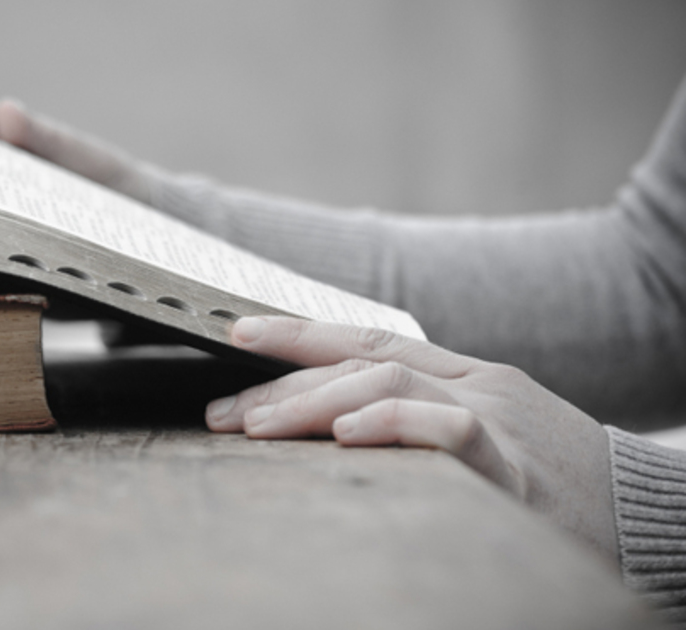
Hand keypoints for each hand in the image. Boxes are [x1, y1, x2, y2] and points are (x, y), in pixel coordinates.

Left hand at [206, 316, 618, 565]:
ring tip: (255, 427)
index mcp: (465, 375)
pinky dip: (388, 425)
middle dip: (282, 380)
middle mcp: (477, 382)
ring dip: (311, 403)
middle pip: (362, 358)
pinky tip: (340, 437)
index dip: (298, 334)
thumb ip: (419, 427)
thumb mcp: (488, 443)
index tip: (235, 337)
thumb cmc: (558, 491)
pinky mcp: (517, 461)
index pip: (368, 339)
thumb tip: (333, 434)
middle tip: (220, 410)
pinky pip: (446, 428)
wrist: (650, 518)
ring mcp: (499, 414)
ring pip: (387, 381)